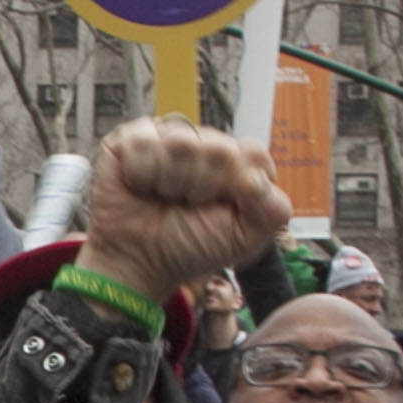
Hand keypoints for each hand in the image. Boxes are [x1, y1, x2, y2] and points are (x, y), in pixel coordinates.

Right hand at [77, 118, 286, 304]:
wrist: (135, 262)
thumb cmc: (186, 249)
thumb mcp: (241, 239)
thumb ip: (270, 212)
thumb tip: (268, 184)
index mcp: (234, 167)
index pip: (253, 153)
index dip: (239, 183)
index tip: (222, 207)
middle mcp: (204, 148)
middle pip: (219, 148)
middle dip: (204, 186)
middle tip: (188, 206)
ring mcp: (169, 140)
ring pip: (182, 143)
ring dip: (172, 182)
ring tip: (163, 198)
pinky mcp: (132, 140)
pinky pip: (145, 142)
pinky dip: (142, 173)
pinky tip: (140, 187)